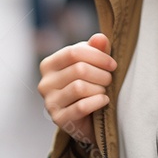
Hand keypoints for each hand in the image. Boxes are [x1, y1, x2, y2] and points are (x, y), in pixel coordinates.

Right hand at [38, 33, 115, 147]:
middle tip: (109, 79)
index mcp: (49, 65)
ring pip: (79, 87)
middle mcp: (45, 83)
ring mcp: (50, 102)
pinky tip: (104, 100)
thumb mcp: (93, 64)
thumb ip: (97, 49)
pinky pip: (81, 107)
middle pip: (78, 69)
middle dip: (101, 74)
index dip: (97, 56)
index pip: (73, 52)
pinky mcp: (59, 119)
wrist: (88, 119)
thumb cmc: (90, 85)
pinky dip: (97, 102)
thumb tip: (100, 38)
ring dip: (99, 88)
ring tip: (104, 90)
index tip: (112, 64)